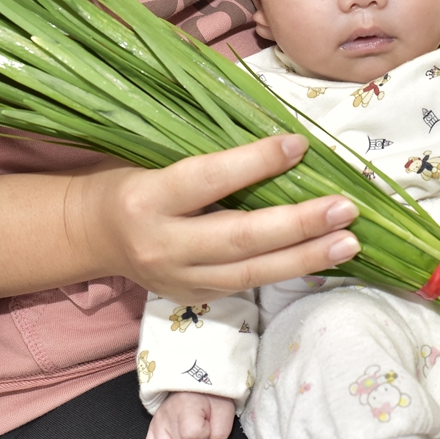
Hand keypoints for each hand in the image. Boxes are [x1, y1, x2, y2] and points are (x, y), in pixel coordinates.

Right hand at [0, 135, 360, 303]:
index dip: (255, 163)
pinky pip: (249, 284)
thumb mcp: (154, 158)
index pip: (209, 180)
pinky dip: (290, 270)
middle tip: (345, 207)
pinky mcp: (195, 297)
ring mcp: (180, 278)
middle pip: (240, 237)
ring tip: (349, 241)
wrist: (90, 235)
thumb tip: (280, 141)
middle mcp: (163, 245)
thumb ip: (209, 158)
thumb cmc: (132, 181)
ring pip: (252, 272)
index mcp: (147, 199)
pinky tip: (324, 257)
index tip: (299, 144)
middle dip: (298, 224)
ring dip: (307, 257)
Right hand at [145, 392, 235, 438]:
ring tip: (188, 438)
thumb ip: (221, 430)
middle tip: (199, 430)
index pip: (192, 435)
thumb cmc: (211, 397)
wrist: (196, 385)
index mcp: (185, 405)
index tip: (208, 423)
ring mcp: (156, 422)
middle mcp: (166, 414)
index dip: (205, 434)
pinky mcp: (151, 429)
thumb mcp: (225, 409)